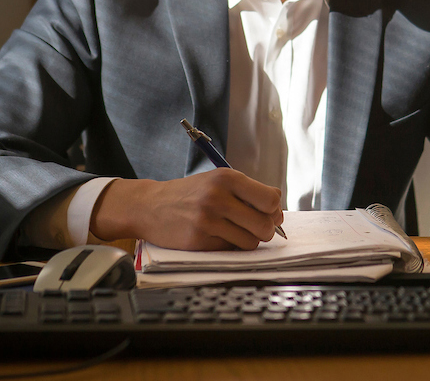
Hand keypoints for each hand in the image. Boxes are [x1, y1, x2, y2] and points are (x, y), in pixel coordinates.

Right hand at [89, 169, 283, 250]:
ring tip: (235, 232)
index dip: (274, 210)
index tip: (268, 213)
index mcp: (227, 177)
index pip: (270, 199)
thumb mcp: (217, 180)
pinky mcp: (199, 241)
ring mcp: (208, 220)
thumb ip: (248, 192)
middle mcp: (218, 197)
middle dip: (266, 230)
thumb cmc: (190, 193)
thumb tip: (278, 212)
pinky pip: (230, 251)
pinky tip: (217, 237)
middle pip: (265, 224)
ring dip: (248, 241)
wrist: (151, 206)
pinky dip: (229, 247)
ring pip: (251, 242)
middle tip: (256, 227)